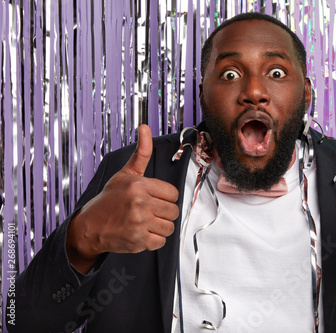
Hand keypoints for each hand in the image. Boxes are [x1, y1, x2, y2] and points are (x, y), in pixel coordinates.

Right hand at [66, 125, 178, 272]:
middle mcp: (139, 203)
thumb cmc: (110, 199)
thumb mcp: (126, 173)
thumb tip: (145, 128)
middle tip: (147, 212)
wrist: (89, 226)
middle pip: (173, 211)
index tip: (152, 199)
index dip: (164, 197)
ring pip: (169, 227)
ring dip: (159, 227)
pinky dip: (153, 240)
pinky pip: (161, 241)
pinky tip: (140, 232)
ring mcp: (139, 223)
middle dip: (163, 213)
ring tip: (144, 222)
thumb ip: (141, 153)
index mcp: (139, 185)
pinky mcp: (138, 240)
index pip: (173, 194)